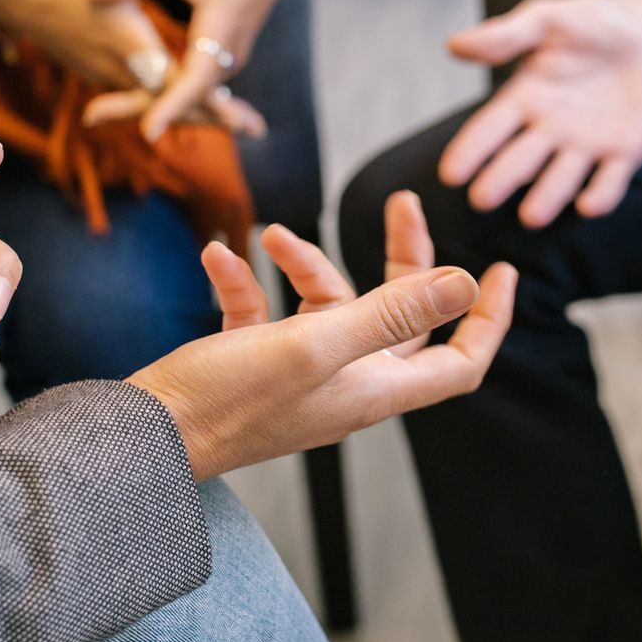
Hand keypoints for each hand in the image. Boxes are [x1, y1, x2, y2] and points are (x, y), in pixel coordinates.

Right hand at [0, 0, 261, 133]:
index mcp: (123, 36)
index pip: (170, 79)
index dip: (202, 98)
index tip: (235, 113)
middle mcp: (115, 66)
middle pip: (171, 101)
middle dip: (212, 115)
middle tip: (256, 127)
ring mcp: (106, 77)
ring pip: (157, 104)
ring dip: (197, 113)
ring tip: (245, 124)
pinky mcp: (101, 78)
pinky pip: (142, 97)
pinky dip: (172, 103)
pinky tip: (205, 109)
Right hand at [128, 195, 517, 479]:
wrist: (142, 438)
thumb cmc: (228, 400)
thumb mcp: (315, 344)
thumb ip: (390, 313)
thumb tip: (463, 284)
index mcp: (373, 389)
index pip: (457, 362)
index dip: (485, 320)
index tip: (499, 270)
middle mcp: (344, 384)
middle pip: (397, 317)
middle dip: (401, 259)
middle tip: (403, 203)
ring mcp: (297, 374)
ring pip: (325, 304)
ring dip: (303, 261)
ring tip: (271, 233)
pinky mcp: (250, 365)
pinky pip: (264, 311)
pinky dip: (246, 281)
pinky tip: (220, 256)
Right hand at [439, 0, 641, 227]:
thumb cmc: (594, 20)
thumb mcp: (547, 19)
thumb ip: (505, 36)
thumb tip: (453, 45)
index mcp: (525, 98)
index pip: (490, 130)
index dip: (471, 151)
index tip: (451, 174)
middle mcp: (550, 129)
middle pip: (520, 160)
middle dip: (501, 180)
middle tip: (482, 200)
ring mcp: (587, 145)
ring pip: (562, 178)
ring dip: (548, 197)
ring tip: (532, 216)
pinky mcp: (624, 152)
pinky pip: (611, 180)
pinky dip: (601, 195)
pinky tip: (589, 205)